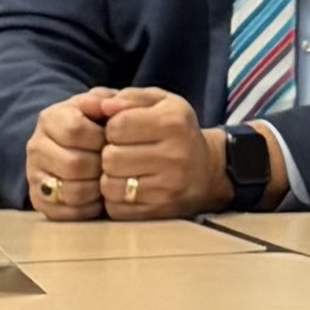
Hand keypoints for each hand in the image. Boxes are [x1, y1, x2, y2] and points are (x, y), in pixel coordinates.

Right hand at [25, 87, 115, 220]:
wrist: (69, 143)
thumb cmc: (92, 121)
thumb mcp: (99, 102)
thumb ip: (107, 99)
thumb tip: (109, 105)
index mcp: (50, 118)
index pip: (75, 130)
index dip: (100, 137)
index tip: (113, 139)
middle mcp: (36, 147)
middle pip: (73, 164)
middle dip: (100, 166)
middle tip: (113, 164)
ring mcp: (34, 175)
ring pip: (71, 192)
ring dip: (96, 190)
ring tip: (107, 181)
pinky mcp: (38, 201)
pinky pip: (66, 214)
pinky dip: (87, 209)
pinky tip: (97, 198)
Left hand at [99, 87, 230, 219]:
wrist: (207, 171)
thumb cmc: (178, 130)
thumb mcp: (162, 102)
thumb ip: (131, 97)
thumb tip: (103, 106)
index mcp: (172, 122)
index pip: (118, 125)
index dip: (112, 126)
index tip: (120, 129)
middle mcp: (173, 156)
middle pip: (111, 157)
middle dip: (109, 152)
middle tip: (119, 150)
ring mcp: (167, 188)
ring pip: (110, 185)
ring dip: (109, 176)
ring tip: (123, 168)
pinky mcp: (158, 212)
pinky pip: (116, 208)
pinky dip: (115, 197)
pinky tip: (128, 186)